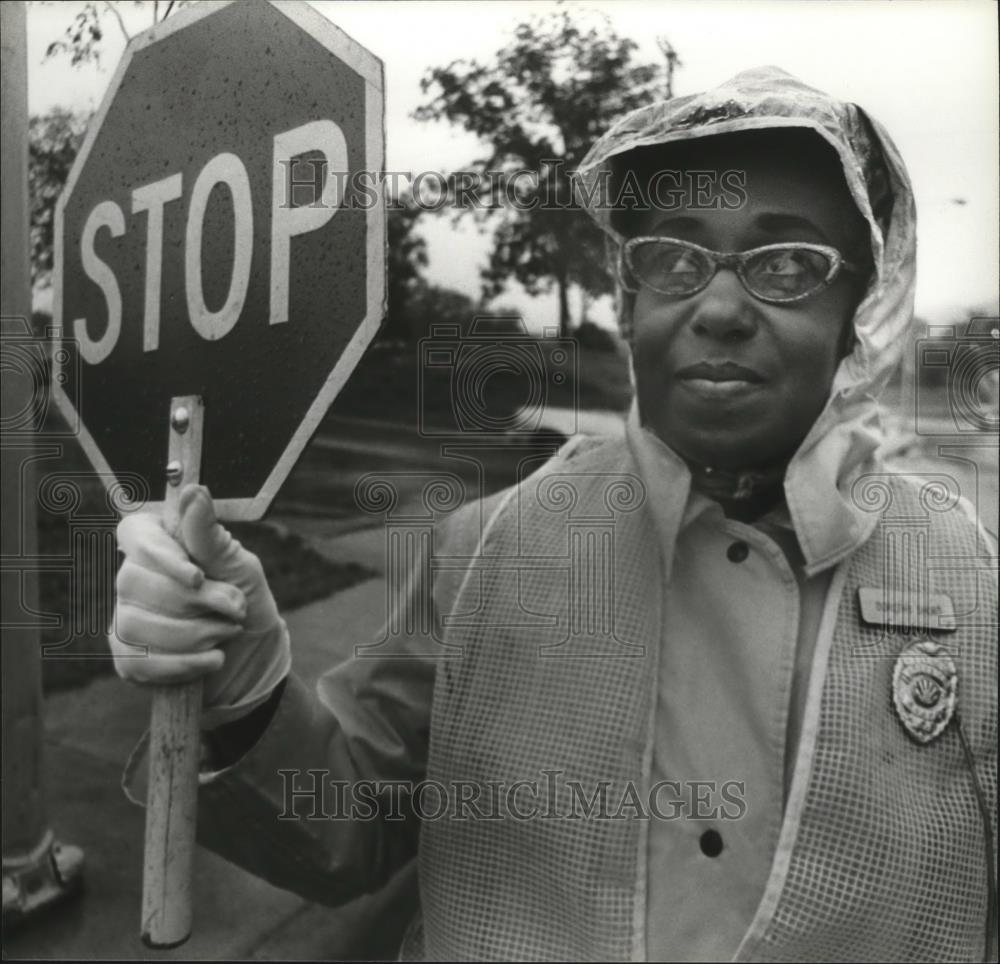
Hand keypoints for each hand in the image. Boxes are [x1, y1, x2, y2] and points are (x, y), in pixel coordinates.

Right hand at [110, 485, 290, 726]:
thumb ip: (210, 537)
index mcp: (160, 545)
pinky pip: (138, 661)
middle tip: (234, 608)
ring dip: (194, 634)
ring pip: (134, 624)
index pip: (134, 534)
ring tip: (227, 633)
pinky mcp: (129, 658)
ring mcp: (125, 618)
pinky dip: (184, 664)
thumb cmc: (247, 603)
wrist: (257, 658)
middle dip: (192, 601)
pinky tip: (214, 659)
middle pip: (131, 581)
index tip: (196, 576)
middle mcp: (134, 577)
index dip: (158, 555)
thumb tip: (193, 492)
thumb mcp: (239, 567)